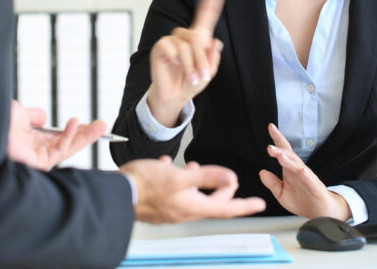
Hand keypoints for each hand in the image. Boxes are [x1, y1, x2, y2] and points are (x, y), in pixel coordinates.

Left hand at [5, 100, 106, 170]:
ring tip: (101, 126)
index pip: (57, 138)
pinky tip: (76, 123)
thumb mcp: (18, 112)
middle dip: (86, 136)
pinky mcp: (38, 165)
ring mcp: (36, 160)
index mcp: (29, 142)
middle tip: (104, 126)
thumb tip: (44, 116)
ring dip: (85, 137)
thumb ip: (32, 115)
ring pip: (67, 150)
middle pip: (66, 146)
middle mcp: (34, 152)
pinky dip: (69, 137)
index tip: (88, 123)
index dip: (73, 130)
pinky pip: (59, 151)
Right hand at [121, 155, 265, 222]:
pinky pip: (174, 192)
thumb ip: (206, 177)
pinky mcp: (158, 205)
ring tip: (192, 165)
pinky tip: (166, 165)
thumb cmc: (145, 184)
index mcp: (192, 207)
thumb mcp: (179, 176)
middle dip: (220, 189)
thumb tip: (230, 178)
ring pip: (192, 196)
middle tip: (225, 177)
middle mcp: (183, 212)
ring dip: (197, 181)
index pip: (226, 208)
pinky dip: (176, 179)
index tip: (260, 204)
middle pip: (210, 203)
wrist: (116, 192)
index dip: (244, 205)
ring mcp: (170, 210)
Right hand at [145, 0, 227, 126]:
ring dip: (191, 64)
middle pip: (197, 36)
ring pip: (186, 45)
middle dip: (202, 59)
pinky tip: (174, 65)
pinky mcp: (160, 48)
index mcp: (199, 38)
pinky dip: (177, 59)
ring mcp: (172, 40)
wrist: (175, 96)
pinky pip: (171, 47)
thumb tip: (215, 41)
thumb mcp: (208, 72)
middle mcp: (185, 35)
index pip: (206, 13)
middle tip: (203, 76)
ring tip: (192, 78)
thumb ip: (213, 58)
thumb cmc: (191, 82)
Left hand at [258, 123, 349, 219]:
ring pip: (298, 166)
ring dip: (289, 160)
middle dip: (280, 150)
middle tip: (269, 148)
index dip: (278, 138)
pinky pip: (310, 180)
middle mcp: (299, 170)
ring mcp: (308, 178)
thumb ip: (272, 183)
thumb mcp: (281, 193)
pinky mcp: (315, 188)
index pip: (283, 151)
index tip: (270, 127)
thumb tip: (261, 172)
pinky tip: (300, 170)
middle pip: (289, 156)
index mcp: (290, 170)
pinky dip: (305, 174)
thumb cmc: (302, 200)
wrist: (319, 213)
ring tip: (280, 156)